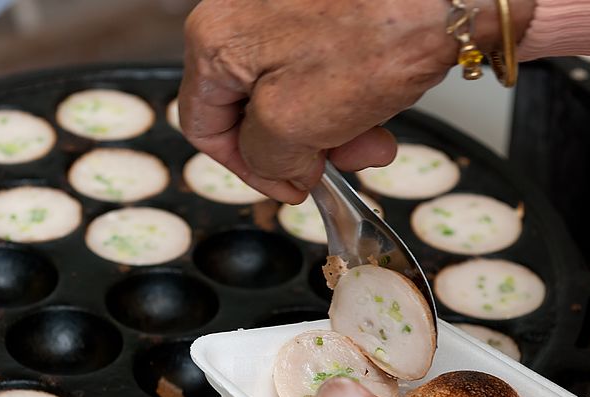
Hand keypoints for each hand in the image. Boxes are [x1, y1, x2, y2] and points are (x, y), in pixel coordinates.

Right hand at [179, 0, 535, 202]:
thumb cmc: (376, 31)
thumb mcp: (293, 122)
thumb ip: (265, 159)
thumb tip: (278, 167)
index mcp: (216, 41)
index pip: (204, 125)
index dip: (245, 169)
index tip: (285, 187)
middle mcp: (245, 16)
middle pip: (255, 109)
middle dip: (302, 148)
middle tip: (340, 165)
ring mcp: (290, 9)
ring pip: (296, 92)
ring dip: (335, 128)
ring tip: (376, 138)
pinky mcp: (330, 9)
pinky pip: (326, 66)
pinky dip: (351, 96)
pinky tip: (385, 102)